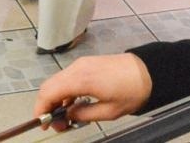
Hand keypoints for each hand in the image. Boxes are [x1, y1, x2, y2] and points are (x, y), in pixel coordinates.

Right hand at [34, 53, 152, 126]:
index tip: (43, 124)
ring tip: (66, 118)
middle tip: (57, 125)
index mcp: (81, 79)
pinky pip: (67, 78)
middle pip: (49, 86)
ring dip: (56, 99)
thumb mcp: (108, 112)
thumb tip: (67, 116)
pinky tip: (73, 105)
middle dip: (47, 106)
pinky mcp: (86, 64)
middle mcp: (77, 68)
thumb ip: (83, 114)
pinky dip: (64, 92)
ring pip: (57, 81)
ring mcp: (81, 64)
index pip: (49, 92)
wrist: (148, 71)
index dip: (41, 109)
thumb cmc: (131, 92)